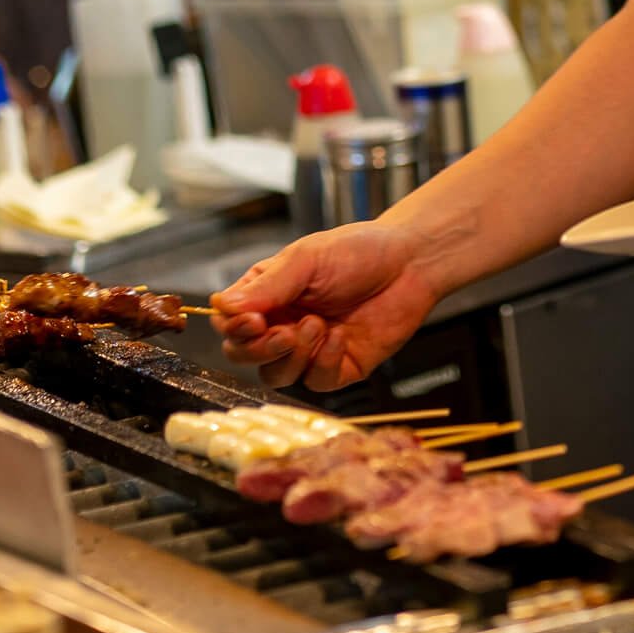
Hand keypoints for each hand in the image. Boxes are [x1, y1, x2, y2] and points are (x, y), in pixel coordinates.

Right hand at [210, 223, 440, 391]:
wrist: (410, 263)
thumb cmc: (359, 251)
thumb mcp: (307, 259)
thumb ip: (267, 286)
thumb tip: (223, 306)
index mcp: (267, 294)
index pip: (229, 323)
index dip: (233, 329)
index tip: (252, 322)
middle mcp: (282, 323)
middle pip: (244, 355)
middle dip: (259, 350)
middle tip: (283, 333)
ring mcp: (308, 348)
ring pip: (276, 375)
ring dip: (292, 356)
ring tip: (318, 326)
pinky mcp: (337, 367)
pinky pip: (316, 382)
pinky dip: (324, 362)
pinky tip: (340, 337)